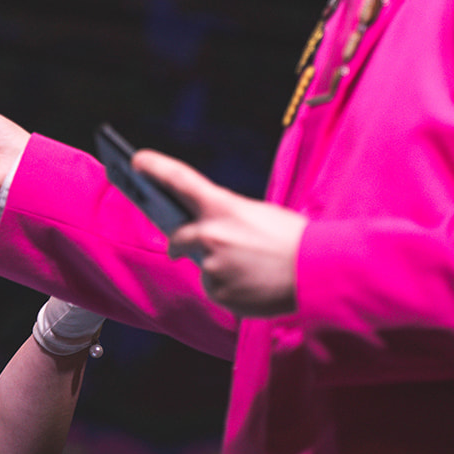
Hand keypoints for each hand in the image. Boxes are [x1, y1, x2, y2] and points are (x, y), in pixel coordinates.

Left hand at [135, 149, 306, 317]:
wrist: (316, 272)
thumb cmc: (292, 238)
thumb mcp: (256, 214)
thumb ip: (225, 219)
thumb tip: (208, 232)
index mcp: (222, 206)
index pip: (179, 179)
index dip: (154, 167)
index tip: (136, 161)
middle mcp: (209, 234)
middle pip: (178, 237)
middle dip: (180, 241)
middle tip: (180, 246)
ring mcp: (212, 266)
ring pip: (202, 266)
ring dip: (218, 267)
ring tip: (252, 267)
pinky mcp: (219, 293)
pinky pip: (215, 289)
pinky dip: (229, 287)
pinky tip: (254, 284)